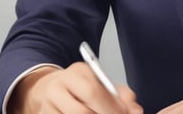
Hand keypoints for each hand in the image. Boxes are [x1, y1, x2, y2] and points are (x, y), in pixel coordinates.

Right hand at [11, 63, 141, 113]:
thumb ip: (122, 95)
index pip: (92, 91)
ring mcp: (47, 106)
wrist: (51, 89)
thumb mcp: (102, 83)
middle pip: (80, 112)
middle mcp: (58, 88)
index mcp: (76, 73)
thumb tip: (135, 110)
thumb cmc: (82, 87)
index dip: (110, 108)